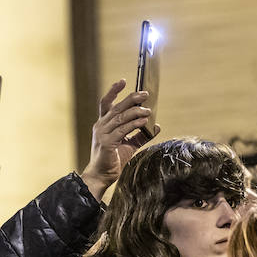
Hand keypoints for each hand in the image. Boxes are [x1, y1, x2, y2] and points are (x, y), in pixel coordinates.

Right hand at [79, 79, 157, 199]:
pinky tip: (144, 122)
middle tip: (145, 94)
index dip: (114, 91)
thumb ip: (141, 134)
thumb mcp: (129, 145)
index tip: (123, 81)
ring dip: (136, 112)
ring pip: (121, 117)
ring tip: (148, 110)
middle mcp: (101, 126)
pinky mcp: (107, 142)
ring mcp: (102, 133)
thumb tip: (155, 126)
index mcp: (103, 124)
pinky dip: (134, 124)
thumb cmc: (113, 159)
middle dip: (131, 98)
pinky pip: (123, 130)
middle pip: (116, 107)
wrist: (102, 175)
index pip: (106, 103)